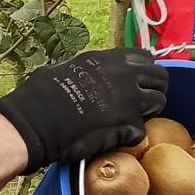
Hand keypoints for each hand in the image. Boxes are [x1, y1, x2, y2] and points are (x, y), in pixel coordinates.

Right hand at [0, 49, 168, 172]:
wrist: (33, 122)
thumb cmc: (40, 95)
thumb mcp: (69, 67)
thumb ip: (93, 68)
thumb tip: (99, 71)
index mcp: (110, 59)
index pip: (146, 58)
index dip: (145, 71)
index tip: (139, 82)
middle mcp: (124, 74)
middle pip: (161, 79)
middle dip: (154, 90)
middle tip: (140, 104)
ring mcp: (129, 99)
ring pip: (159, 103)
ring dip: (147, 113)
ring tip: (128, 121)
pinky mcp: (127, 124)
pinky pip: (141, 130)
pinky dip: (130, 136)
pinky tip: (113, 137)